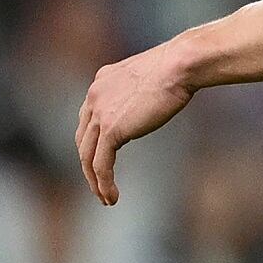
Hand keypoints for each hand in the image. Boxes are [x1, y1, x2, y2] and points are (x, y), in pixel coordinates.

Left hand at [75, 42, 196, 204]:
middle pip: (82, 138)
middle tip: (98, 184)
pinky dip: (103, 183)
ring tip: (105, 198)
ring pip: (87, 156)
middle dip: (88, 164)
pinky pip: (101, 164)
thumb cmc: (176, 67)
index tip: (102, 158)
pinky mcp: (112, 129)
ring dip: (93, 181)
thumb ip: (138, 93)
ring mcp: (100, 112)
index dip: (92, 141)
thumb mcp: (148, 79)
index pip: (88, 117)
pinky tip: (111, 197)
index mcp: (101, 82)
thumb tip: (146, 107)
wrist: (179, 64)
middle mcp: (94, 96)